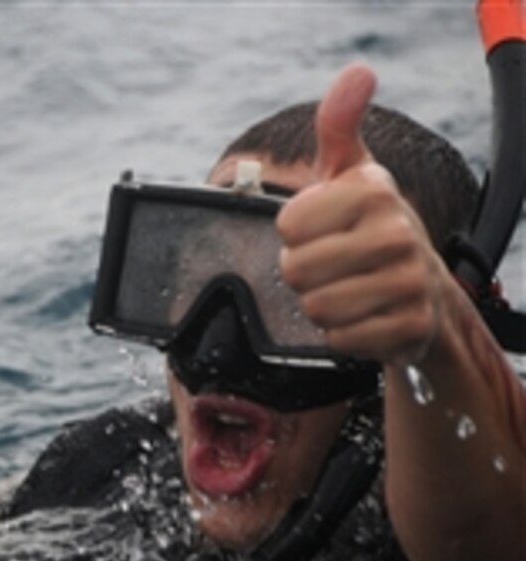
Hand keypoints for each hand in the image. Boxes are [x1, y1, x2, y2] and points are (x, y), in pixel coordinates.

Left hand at [276, 63, 449, 365]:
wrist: (421, 289)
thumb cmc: (368, 226)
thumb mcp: (349, 174)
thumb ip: (337, 126)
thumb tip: (358, 73)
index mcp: (373, 191)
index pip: (286, 227)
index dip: (293, 235)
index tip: (320, 230)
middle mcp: (398, 232)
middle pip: (297, 270)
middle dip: (303, 274)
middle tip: (331, 266)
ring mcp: (409, 282)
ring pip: (316, 307)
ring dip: (319, 306)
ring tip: (346, 290)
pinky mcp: (409, 327)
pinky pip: (340, 339)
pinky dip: (342, 335)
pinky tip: (363, 317)